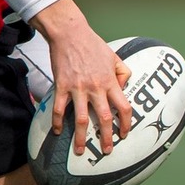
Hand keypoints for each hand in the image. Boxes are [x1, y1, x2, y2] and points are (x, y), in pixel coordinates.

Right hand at [32, 0, 132, 156]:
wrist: (70, 33)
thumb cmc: (93, 45)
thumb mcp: (115, 58)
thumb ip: (123, 75)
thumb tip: (123, 91)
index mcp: (111, 82)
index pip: (124, 107)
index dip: (126, 124)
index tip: (125, 134)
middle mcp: (96, 88)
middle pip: (104, 118)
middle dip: (107, 137)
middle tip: (107, 151)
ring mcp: (78, 88)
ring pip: (81, 119)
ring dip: (81, 137)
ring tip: (80, 151)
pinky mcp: (61, 86)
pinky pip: (59, 109)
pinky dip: (58, 122)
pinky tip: (58, 132)